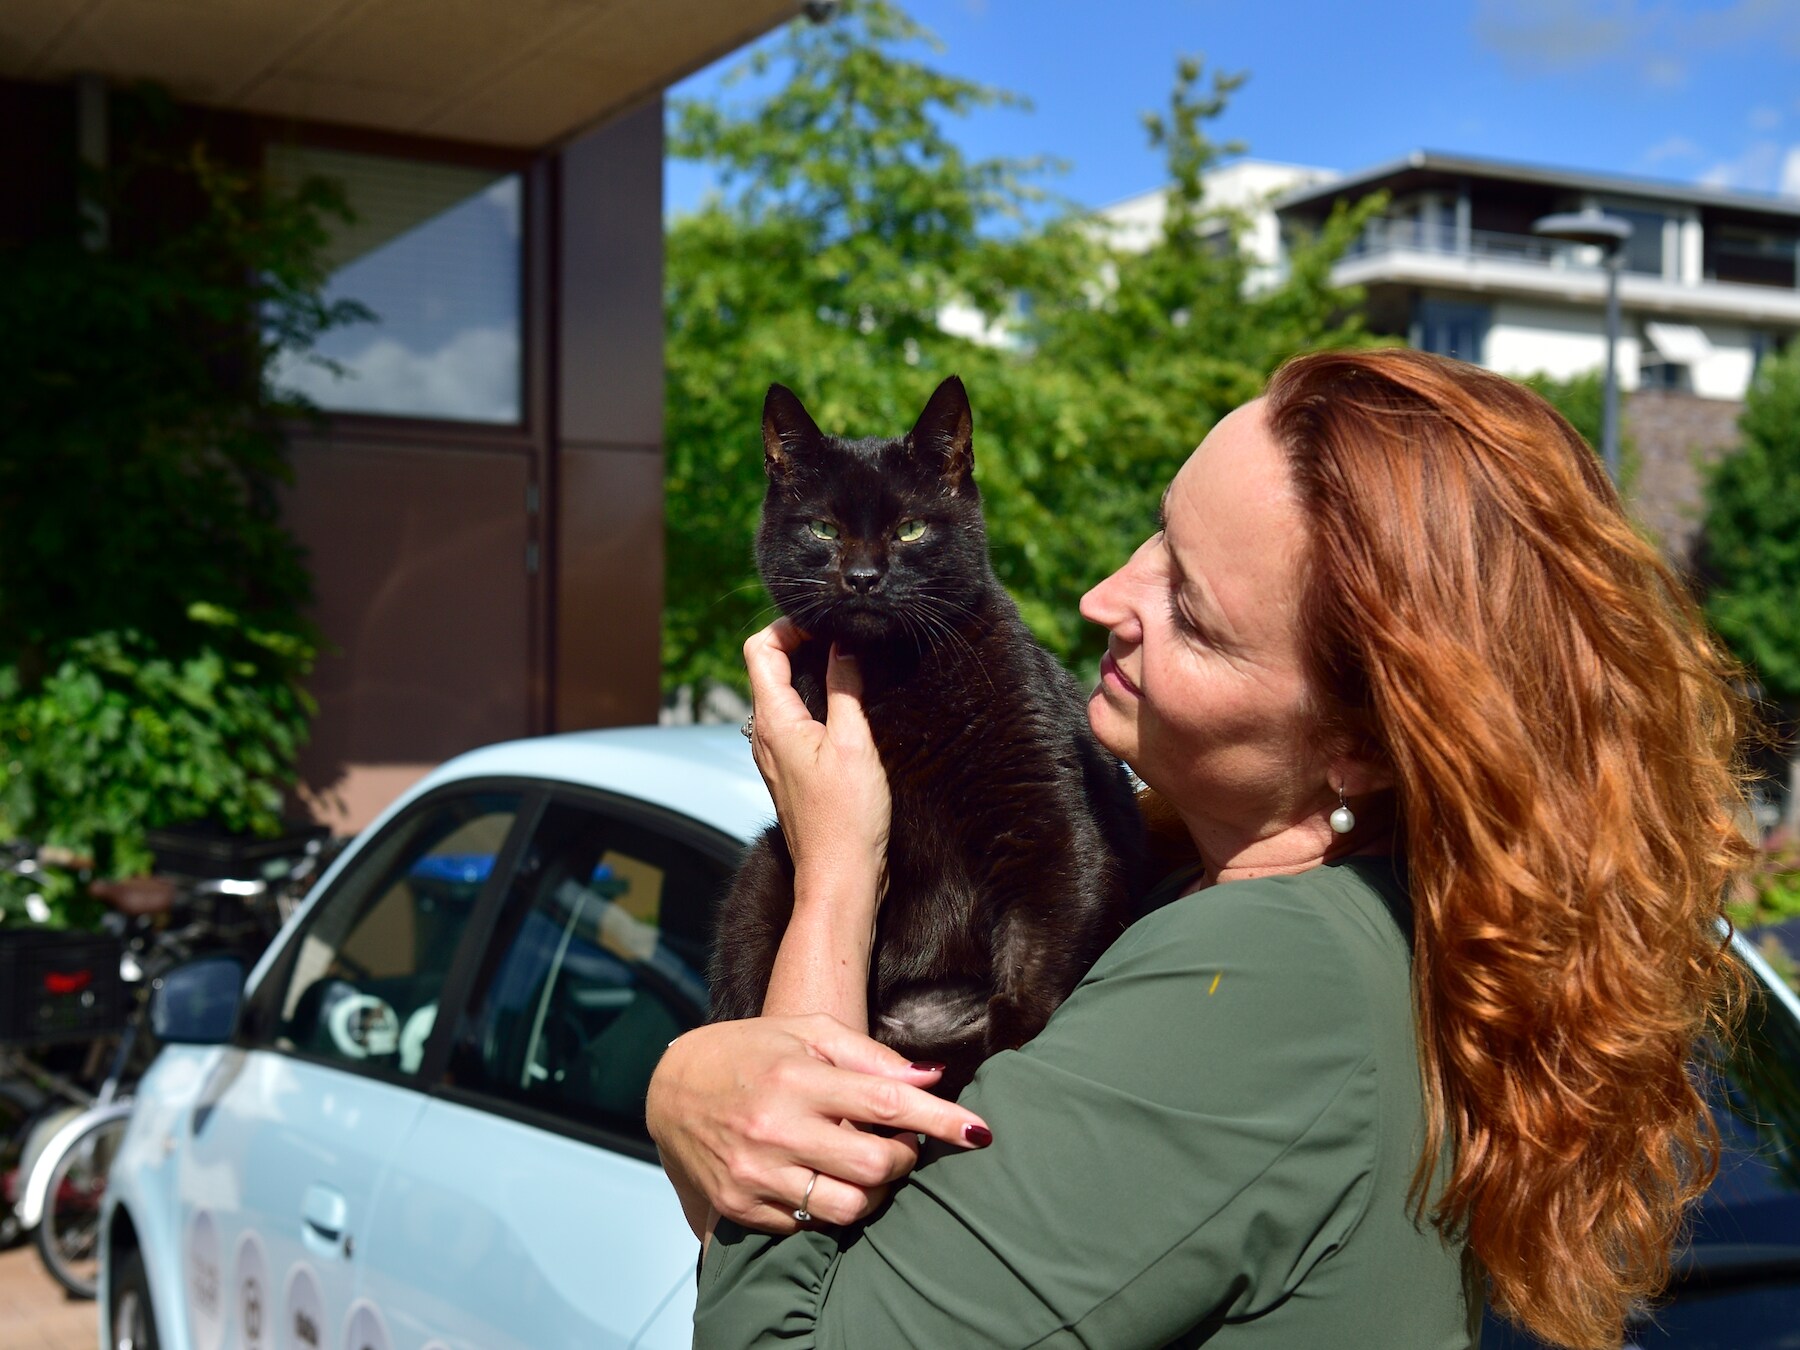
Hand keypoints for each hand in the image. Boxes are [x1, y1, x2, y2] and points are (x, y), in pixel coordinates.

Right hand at [647, 1014, 992, 1237]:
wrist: (669, 1089)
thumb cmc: (752, 1052)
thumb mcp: (807, 1033)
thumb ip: (870, 1056)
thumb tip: (932, 1077)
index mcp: (796, 1079)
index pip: (885, 1104)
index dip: (939, 1121)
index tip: (978, 1133)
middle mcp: (774, 1129)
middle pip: (875, 1166)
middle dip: (904, 1159)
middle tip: (900, 1144)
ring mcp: (755, 1174)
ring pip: (848, 1208)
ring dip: (875, 1193)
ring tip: (867, 1166)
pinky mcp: (740, 1208)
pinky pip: (809, 1225)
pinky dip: (829, 1207)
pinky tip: (823, 1178)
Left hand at [744, 619, 889, 882]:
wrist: (839, 877)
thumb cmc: (846, 817)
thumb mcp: (853, 743)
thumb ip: (846, 688)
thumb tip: (845, 645)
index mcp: (773, 721)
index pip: (759, 648)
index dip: (789, 625)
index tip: (827, 624)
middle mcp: (765, 734)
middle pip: (768, 666)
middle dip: (802, 642)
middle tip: (845, 638)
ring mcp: (775, 753)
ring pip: (782, 693)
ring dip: (811, 671)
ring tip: (851, 665)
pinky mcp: (792, 769)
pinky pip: (795, 719)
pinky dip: (816, 699)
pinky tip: (848, 705)